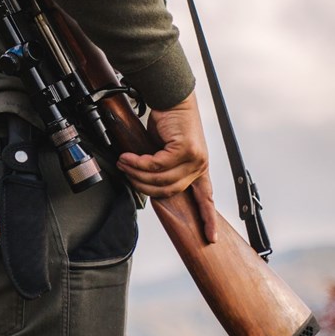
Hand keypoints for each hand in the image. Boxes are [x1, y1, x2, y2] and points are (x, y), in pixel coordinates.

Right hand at [116, 92, 217, 242]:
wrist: (172, 98)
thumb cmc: (167, 122)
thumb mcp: (164, 150)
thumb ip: (160, 168)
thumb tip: (143, 182)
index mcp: (198, 169)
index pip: (206, 197)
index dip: (206, 218)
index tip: (210, 237)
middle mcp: (200, 165)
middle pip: (169, 190)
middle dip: (143, 184)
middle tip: (126, 172)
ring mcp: (195, 158)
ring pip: (161, 179)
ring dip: (138, 173)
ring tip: (124, 163)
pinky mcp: (186, 149)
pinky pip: (157, 165)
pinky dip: (139, 163)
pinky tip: (129, 158)